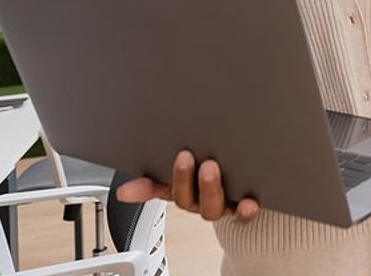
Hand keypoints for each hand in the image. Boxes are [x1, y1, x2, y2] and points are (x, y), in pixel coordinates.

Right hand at [116, 149, 259, 221]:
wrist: (246, 193)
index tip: (135, 180)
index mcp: (183, 191)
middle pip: (187, 199)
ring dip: (209, 189)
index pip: (161, 190)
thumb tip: (122, 191)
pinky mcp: (244, 209)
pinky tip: (248, 202)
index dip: (146, 188)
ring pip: (212, 207)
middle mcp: (200, 201)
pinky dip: (245, 210)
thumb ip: (154, 180)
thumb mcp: (181, 177)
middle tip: (185, 156)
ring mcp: (222, 205)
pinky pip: (243, 215)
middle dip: (183, 178)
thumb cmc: (209, 178)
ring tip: (211, 167)